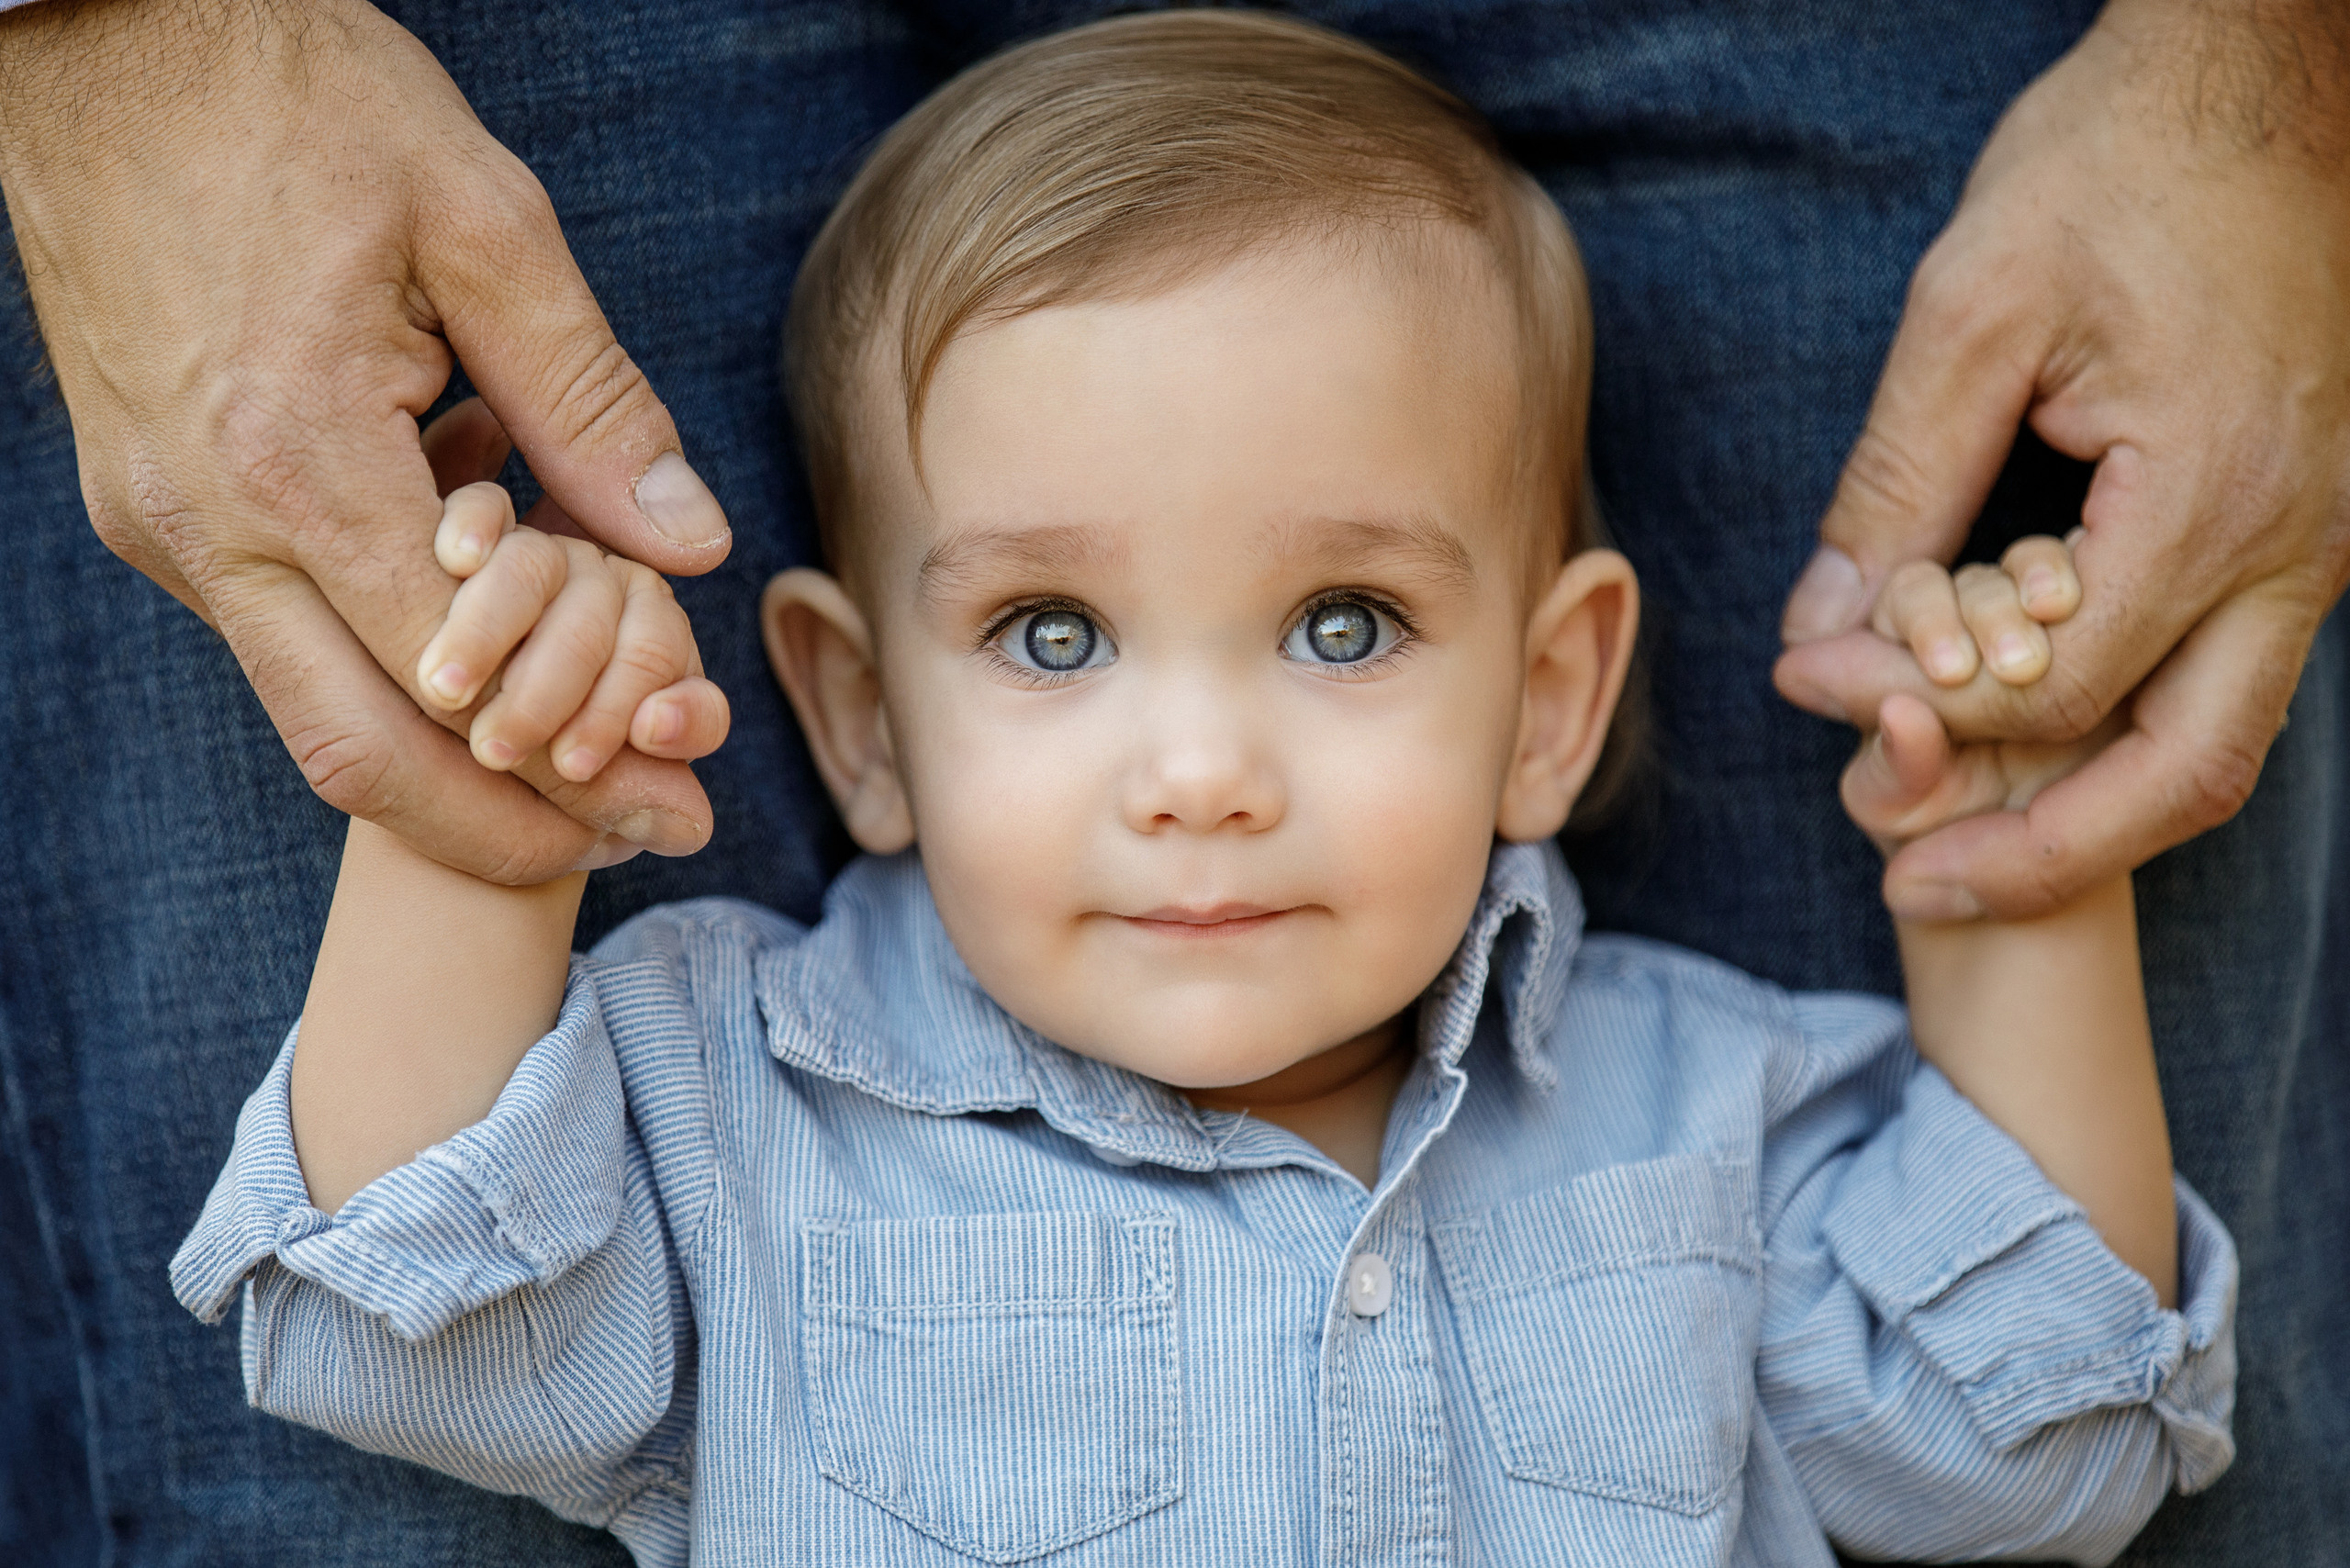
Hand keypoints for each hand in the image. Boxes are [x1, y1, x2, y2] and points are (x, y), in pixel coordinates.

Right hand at [0, 0, 733, 882]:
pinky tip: (494, 649)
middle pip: (365, 759)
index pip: (460, 691)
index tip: (678, 803)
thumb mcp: (484, 225)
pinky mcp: (150, 507)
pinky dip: (390, 673)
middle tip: (640, 842)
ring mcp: (162, 527)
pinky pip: (281, 636)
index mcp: (298, 462)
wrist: (109, 30)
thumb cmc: (301, 99)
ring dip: (452, 762)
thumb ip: (590, 403)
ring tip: (593, 768)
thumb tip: (691, 545)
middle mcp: (208, 528)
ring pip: (313, 712)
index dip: (579, 770)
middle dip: (508, 830)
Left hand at [1775, 0, 2349, 920]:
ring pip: (2217, 747)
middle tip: (1912, 896)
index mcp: (2217, 495)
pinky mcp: (2300, 532)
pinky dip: (2125, 743)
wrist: (2261, 79)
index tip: (1806, 688)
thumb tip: (1822, 625)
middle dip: (2042, 859)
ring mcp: (2318, 549)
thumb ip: (1897, 484)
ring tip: (1958, 865)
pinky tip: (2027, 760)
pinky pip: (2224, 684)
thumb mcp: (1974, 310)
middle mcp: (2298, 547)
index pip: (2050, 684)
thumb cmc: (2118, 167)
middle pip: (2180, 775)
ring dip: (2090, 820)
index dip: (1914, 710)